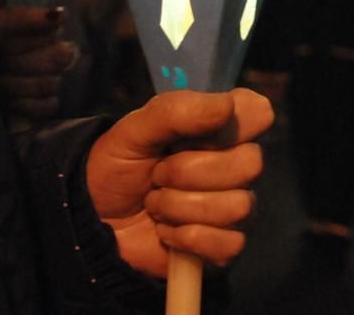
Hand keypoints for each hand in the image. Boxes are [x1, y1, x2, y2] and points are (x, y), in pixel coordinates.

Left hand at [0, 7, 76, 118]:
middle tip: (0, 62)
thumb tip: (61, 14)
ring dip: (19, 85)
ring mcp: (47, 83)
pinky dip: (27, 105)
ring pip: (53, 84)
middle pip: (60, 60)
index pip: (57, 37)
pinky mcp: (41, 107)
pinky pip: (50, 106)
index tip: (3, 45)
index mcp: (41, 35)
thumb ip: (25, 18)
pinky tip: (10, 100)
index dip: (28, 44)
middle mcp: (50, 57)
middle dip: (23, 64)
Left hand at [86, 88, 272, 277]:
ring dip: (180, 207)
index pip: (259, 113)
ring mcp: (236, 205)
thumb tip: (227, 107)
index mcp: (223, 127)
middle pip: (251, 163)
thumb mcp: (135, 129)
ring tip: (156, 203)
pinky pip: (229, 243)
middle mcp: (238, 164)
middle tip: (158, 174)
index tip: (188, 135)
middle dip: (188, 172)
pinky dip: (187, 239)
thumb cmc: (119, 166)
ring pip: (237, 206)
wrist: (94, 218)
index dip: (227, 125)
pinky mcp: (226, 245)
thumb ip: (178, 110)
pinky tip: (167, 232)